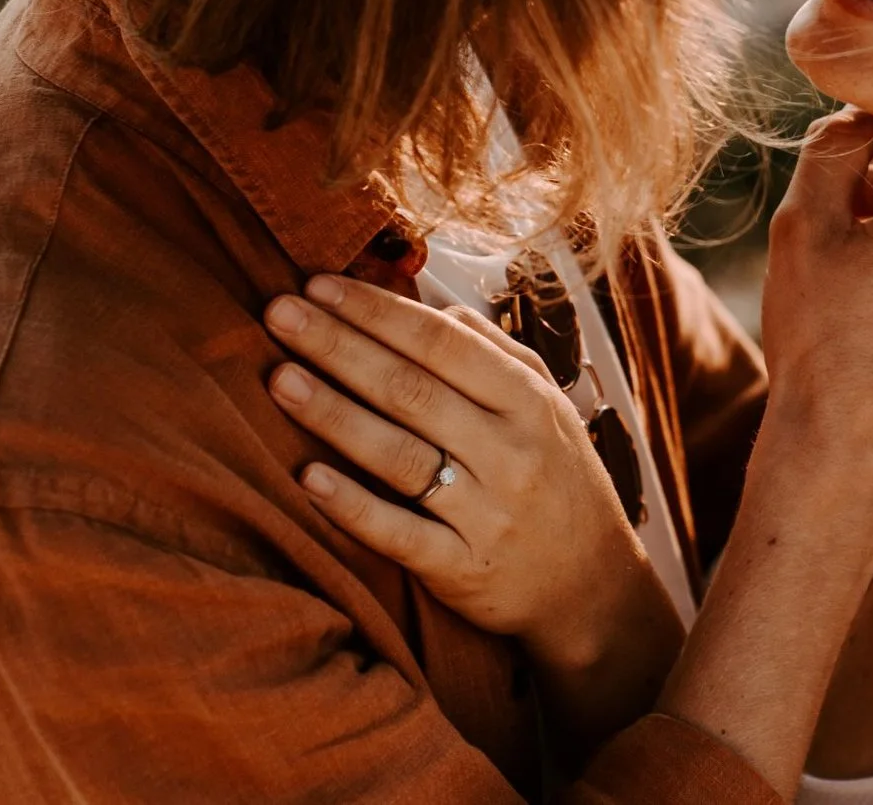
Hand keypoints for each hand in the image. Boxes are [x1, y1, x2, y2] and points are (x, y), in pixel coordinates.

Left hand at [260, 277, 677, 683]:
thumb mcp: (548, 411)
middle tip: (278, 312)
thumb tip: (431, 306)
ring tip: (279, 379)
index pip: (442, 342)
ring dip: (333, 415)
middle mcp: (510, 452)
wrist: (595, 589)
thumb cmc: (560, 485)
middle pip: (410, 389)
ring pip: (399, 455)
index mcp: (528, 402)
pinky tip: (307, 479)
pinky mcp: (463, 569)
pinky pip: (400, 534)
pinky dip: (352, 506)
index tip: (320, 284)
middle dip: (339, 346)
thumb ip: (494, 355)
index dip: (377, 311)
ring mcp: (486, 513)